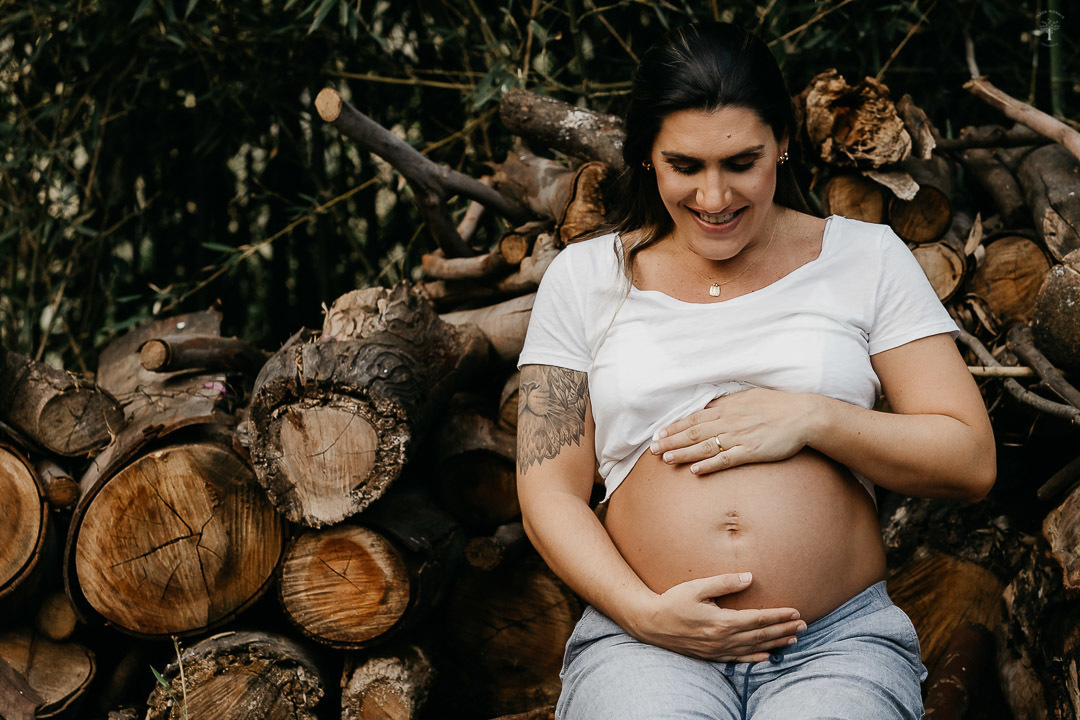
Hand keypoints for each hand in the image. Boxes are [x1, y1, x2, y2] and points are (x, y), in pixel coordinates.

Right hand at [625, 572, 805, 661]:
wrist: (652, 623)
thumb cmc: (673, 601)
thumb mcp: (697, 587)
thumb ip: (725, 582)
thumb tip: (750, 578)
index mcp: (722, 621)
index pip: (758, 619)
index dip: (778, 616)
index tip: (796, 611)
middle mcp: (723, 639)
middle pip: (761, 635)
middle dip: (784, 629)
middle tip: (804, 625)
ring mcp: (718, 650)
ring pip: (754, 648)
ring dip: (776, 643)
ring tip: (794, 639)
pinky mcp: (711, 655)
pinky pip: (739, 659)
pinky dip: (756, 658)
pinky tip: (768, 657)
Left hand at [649, 388, 818, 474]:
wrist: (803, 415)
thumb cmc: (777, 405)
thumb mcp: (748, 396)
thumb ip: (727, 403)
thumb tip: (710, 406)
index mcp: (727, 408)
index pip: (694, 418)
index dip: (674, 427)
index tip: (658, 434)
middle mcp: (729, 422)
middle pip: (694, 432)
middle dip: (671, 441)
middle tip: (653, 450)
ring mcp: (740, 437)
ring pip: (705, 446)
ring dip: (684, 453)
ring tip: (666, 460)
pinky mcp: (752, 451)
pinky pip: (726, 459)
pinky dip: (710, 465)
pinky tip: (696, 471)